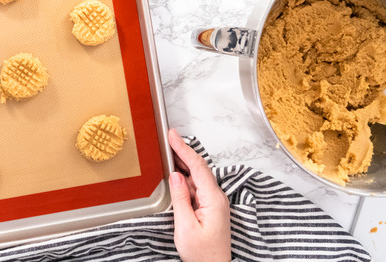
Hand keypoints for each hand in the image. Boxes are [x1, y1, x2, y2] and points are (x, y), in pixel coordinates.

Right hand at [168, 128, 231, 261]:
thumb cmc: (202, 255)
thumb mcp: (185, 226)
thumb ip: (181, 198)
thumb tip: (175, 176)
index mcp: (213, 200)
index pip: (197, 167)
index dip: (184, 149)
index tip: (173, 136)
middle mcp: (217, 198)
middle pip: (199, 168)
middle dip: (183, 152)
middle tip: (169, 138)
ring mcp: (214, 203)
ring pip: (197, 177)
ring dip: (183, 164)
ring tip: (169, 152)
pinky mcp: (210, 209)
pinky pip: (197, 188)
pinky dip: (185, 178)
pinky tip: (177, 175)